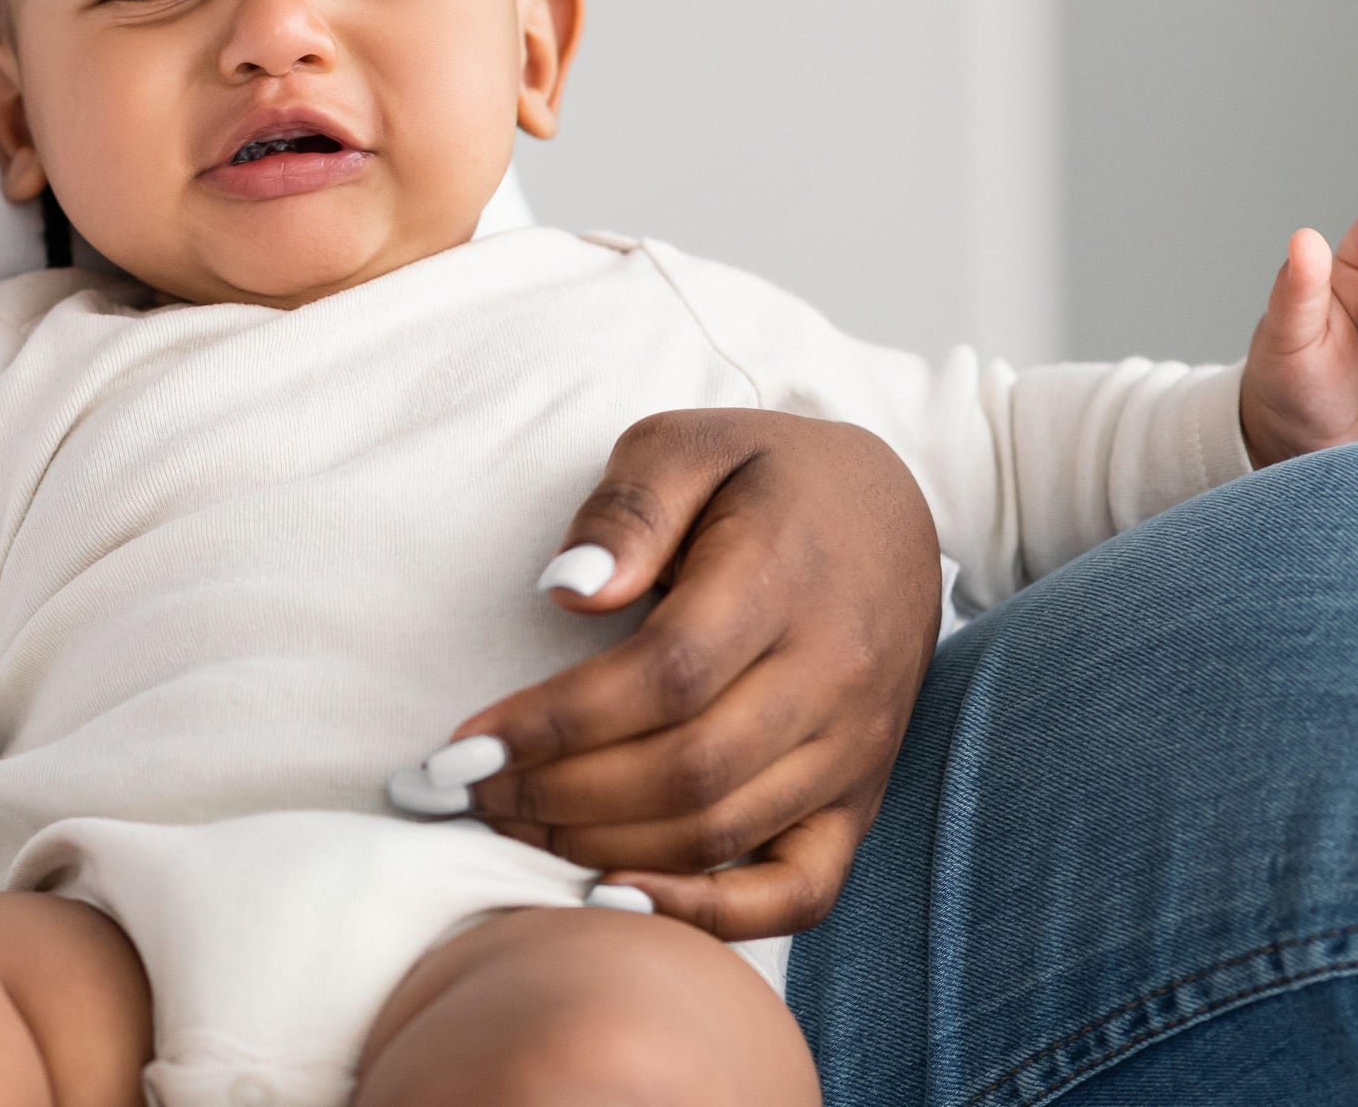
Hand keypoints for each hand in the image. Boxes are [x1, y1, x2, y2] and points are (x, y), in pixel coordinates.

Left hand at [429, 411, 939, 939]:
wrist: (895, 513)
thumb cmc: (768, 476)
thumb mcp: (691, 441)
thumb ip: (628, 506)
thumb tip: (566, 593)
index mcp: (784, 579)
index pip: (664, 677)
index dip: (556, 723)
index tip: (463, 745)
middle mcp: (832, 676)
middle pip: (686, 770)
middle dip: (556, 796)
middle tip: (468, 793)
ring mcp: (855, 749)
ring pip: (721, 833)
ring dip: (599, 846)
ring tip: (509, 827)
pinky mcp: (861, 798)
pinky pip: (799, 891)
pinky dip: (709, 916)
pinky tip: (614, 897)